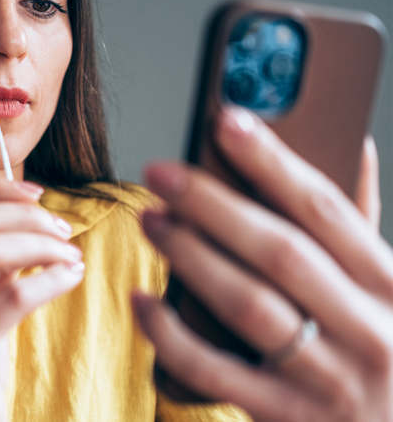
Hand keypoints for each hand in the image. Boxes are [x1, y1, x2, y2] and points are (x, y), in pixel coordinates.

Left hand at [134, 107, 392, 420]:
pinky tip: (143, 302)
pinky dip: (173, 335)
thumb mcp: (386, 287)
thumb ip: (362, 222)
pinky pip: (216, 372)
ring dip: (190, 257)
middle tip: (161, 174)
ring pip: (247, 305)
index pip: (325, 208)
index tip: (227, 120)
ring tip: (151, 220)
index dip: (273, 160)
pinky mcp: (288, 417)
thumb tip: (351, 145)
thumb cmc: (378, 346)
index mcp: (391, 284)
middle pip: (278, 251)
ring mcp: (329, 379)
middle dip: (213, 205)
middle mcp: (367, 329)